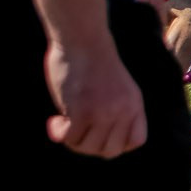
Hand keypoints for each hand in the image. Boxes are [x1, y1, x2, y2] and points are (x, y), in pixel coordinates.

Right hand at [43, 36, 145, 157]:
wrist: (83, 39)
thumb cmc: (94, 60)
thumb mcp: (119, 86)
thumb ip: (118, 109)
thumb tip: (101, 138)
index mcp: (135, 104)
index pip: (136, 141)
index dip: (116, 143)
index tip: (100, 133)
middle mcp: (123, 111)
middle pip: (109, 151)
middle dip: (90, 145)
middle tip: (77, 131)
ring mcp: (103, 112)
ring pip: (87, 147)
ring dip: (72, 140)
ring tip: (65, 123)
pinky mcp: (82, 111)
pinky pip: (69, 138)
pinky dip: (58, 133)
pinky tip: (55, 121)